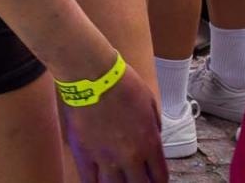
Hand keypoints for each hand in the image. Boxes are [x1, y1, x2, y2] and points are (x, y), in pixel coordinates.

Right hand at [60, 67, 168, 182]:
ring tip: (117, 182)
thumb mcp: (150, 102)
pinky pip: (89, 180)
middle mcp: (131, 155)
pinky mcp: (84, 153)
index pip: (160, 176)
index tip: (153, 180)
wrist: (92, 74)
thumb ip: (154, 126)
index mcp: (150, 142)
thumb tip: (153, 137)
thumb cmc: (122, 82)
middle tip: (135, 180)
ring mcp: (106, 157)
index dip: (157, 182)